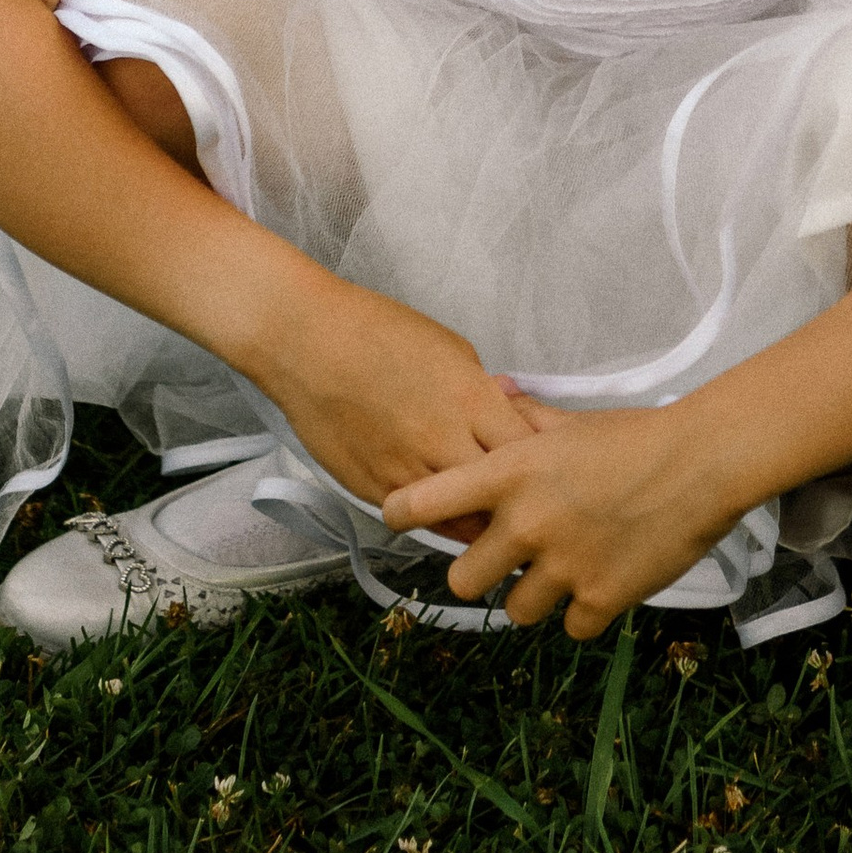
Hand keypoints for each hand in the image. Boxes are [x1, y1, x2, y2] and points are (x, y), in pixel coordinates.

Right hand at [246, 261, 537, 527]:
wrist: (306, 342)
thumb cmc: (376, 331)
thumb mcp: (449, 346)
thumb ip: (483, 387)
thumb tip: (511, 407)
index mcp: (470, 399)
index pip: (528, 451)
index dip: (541, 462)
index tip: (544, 465)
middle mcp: (443, 442)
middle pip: (502, 495)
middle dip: (517, 500)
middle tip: (525, 502)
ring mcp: (407, 471)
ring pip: (462, 521)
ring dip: (479, 519)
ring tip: (490, 515)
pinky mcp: (374, 490)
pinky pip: (420, 519)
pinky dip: (438, 519)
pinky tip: (446, 508)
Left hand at [381, 404, 746, 638]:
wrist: (702, 462)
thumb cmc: (638, 435)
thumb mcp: (572, 422)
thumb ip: (525, 416)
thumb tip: (496, 390)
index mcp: (511, 474)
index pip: (424, 502)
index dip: (402, 513)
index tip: (396, 518)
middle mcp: (526, 523)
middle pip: (463, 580)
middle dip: (484, 572)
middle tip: (512, 558)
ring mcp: (561, 566)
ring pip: (516, 611)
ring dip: (537, 595)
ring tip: (568, 566)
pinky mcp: (598, 600)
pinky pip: (570, 627)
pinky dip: (584, 610)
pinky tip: (604, 579)